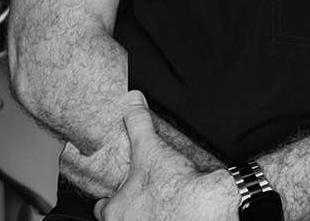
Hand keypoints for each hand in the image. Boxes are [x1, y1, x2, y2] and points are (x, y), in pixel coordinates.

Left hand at [94, 92, 239, 220]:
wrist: (207, 209)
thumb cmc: (175, 188)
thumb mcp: (151, 148)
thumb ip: (138, 123)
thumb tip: (132, 100)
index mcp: (115, 213)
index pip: (103, 208)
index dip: (111, 197)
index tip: (122, 190)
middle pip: (122, 217)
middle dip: (132, 207)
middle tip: (146, 192)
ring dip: (149, 213)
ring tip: (162, 197)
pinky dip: (167, 216)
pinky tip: (177, 206)